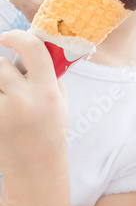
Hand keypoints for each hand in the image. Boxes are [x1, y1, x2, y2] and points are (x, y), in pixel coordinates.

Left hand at [0, 29, 67, 175]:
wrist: (35, 169)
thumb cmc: (49, 132)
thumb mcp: (59, 102)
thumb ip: (47, 75)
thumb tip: (27, 46)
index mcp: (47, 92)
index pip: (32, 48)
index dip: (17, 36)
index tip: (7, 37)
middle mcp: (24, 101)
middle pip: (1, 65)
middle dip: (5, 72)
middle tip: (12, 87)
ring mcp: (3, 113)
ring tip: (7, 102)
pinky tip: (4, 114)